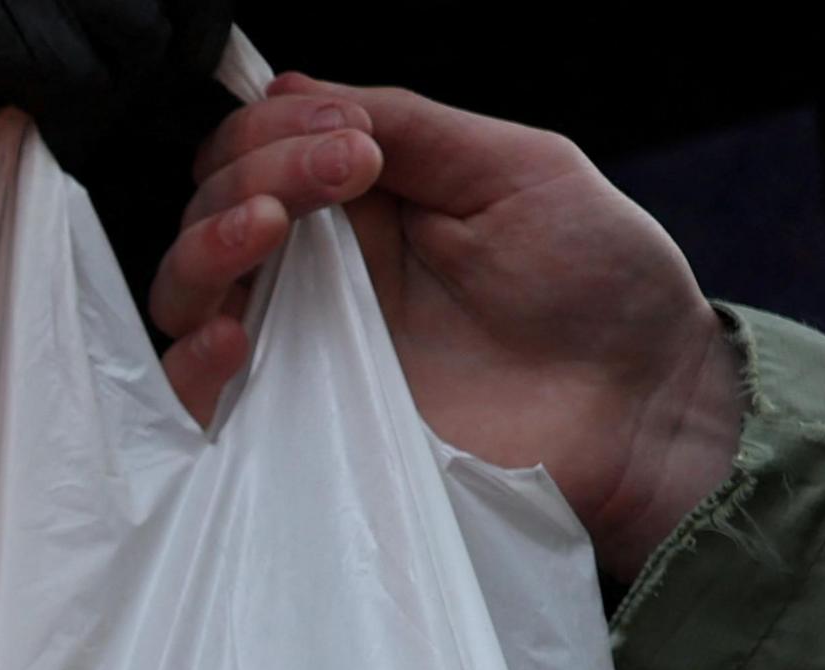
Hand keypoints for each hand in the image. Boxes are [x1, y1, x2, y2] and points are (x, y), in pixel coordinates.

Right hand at [154, 77, 742, 581]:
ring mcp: (298, 352)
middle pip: (206, 213)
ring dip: (206, 246)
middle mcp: (312, 276)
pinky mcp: (297, 428)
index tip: (349, 138)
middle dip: (250, 173)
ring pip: (184, 294)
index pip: (255, 154)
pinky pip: (197, 402)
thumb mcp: (518, 168)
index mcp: (359, 207)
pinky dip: (190, 361)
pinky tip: (230, 334)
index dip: (273, 130)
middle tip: (337, 172)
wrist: (640, 406)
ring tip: (266, 229)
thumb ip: (412, 125)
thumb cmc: (599, 284)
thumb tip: (292, 85)